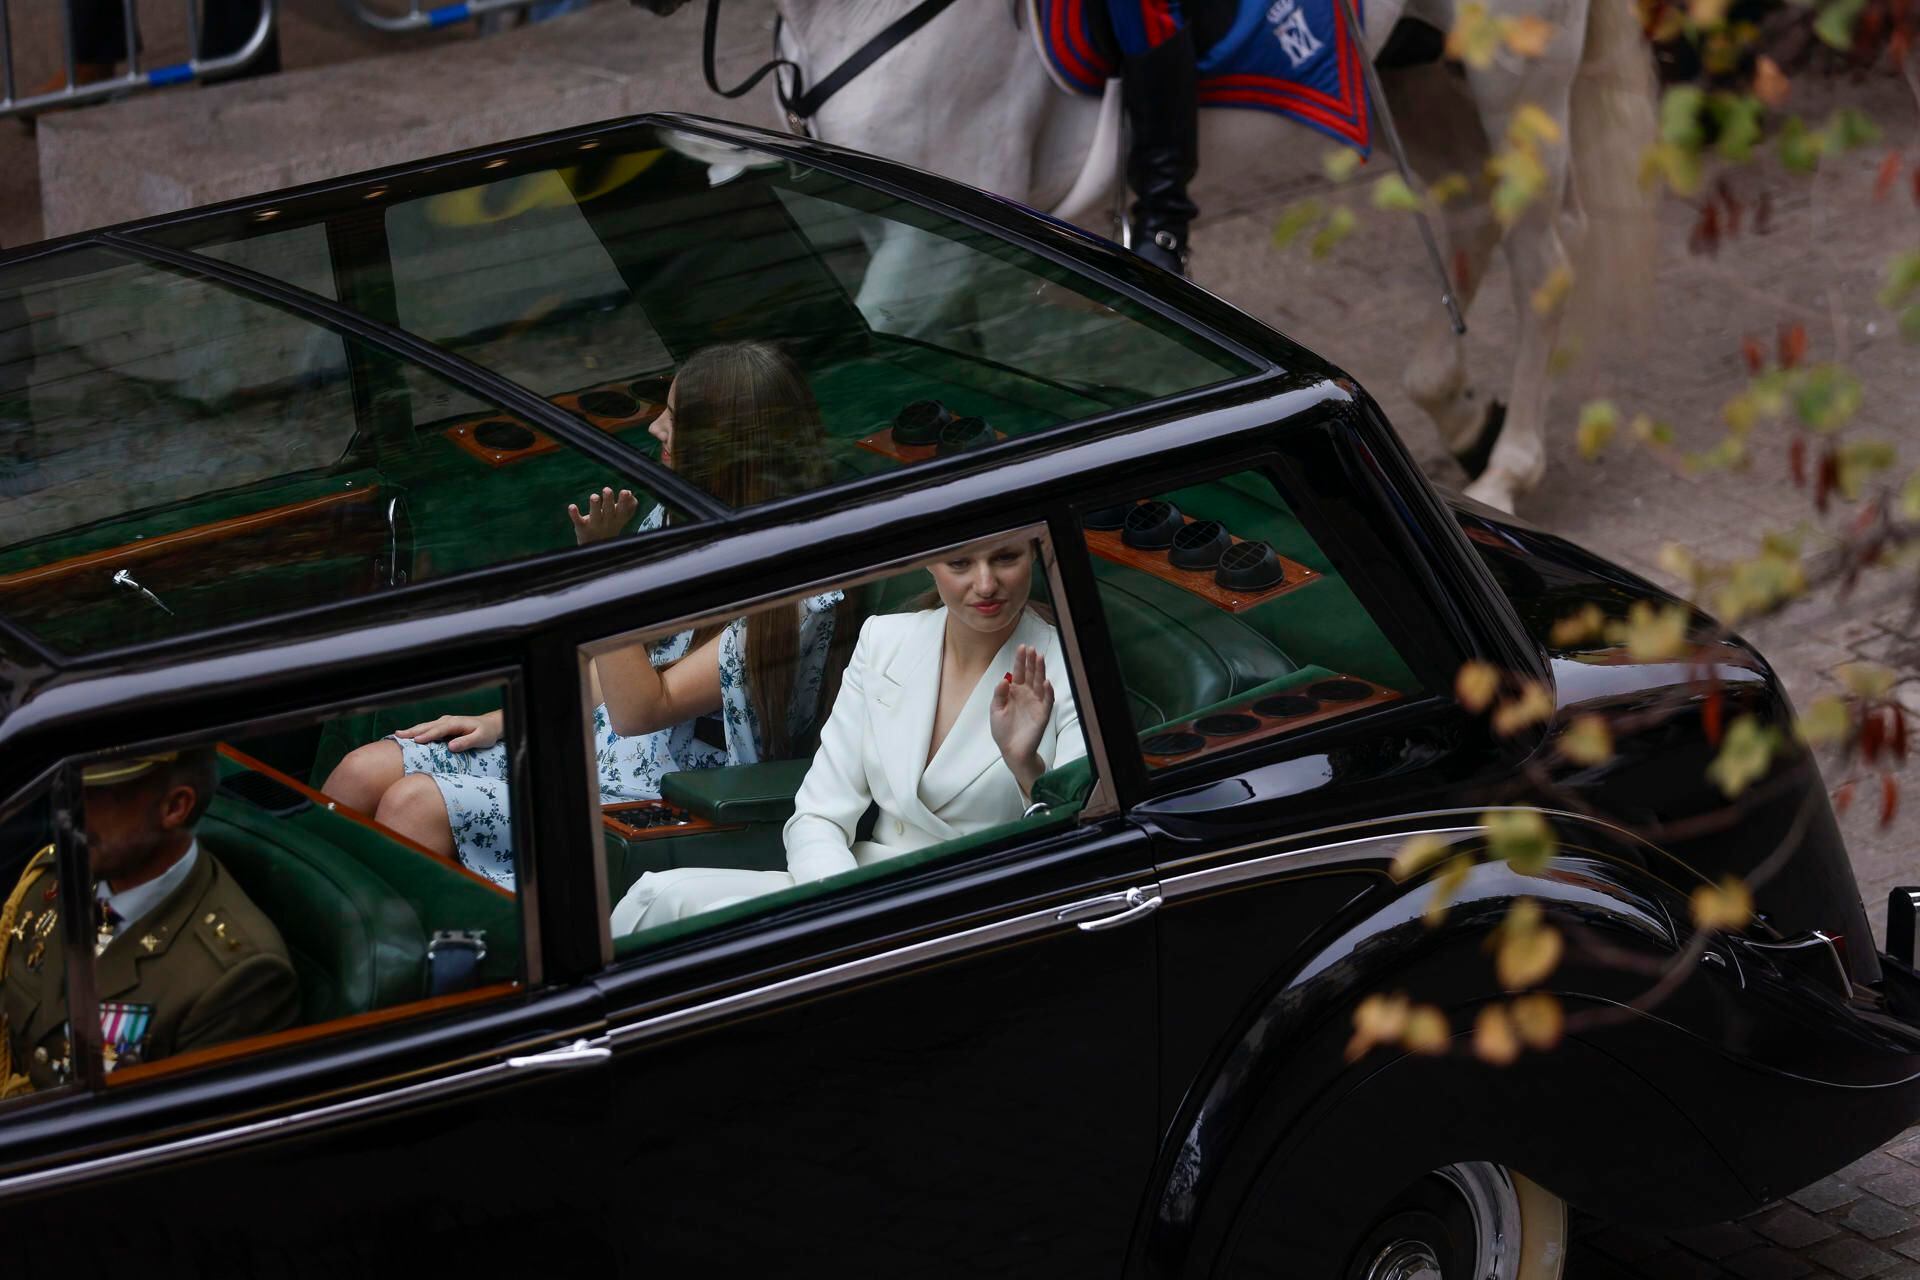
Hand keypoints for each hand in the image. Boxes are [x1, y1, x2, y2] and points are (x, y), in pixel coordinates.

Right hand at [393, 711, 501, 752]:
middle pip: (427, 726)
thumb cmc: (486, 733)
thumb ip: (466, 742)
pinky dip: (417, 731)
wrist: (491, 725)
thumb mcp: (480, 739)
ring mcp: (444, 722)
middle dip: (412, 731)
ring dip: (412, 730)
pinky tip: (408, 736)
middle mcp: (447, 721)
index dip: (427, 735)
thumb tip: (451, 747)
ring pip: (425, 726)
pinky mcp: (443, 727)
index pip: (439, 730)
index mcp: (455, 723)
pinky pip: (428, 729)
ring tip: (397, 735)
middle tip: (397, 735)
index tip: (416, 741)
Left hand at [567, 486, 639, 545]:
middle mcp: (607, 523)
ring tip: (594, 496)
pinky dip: (574, 514)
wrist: (595, 549)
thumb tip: (630, 494)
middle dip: (608, 500)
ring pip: (595, 515)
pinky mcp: (582, 527)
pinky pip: (578, 520)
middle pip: (609, 511)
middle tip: (607, 489)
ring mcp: (594, 526)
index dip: (624, 501)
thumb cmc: (609, 528)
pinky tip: (572, 507)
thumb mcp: (620, 519)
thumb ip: (628, 506)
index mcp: (617, 520)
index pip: (623, 510)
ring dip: (594, 506)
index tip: (626, 492)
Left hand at [990, 644, 1053, 794]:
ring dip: (1040, 671)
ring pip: (1040, 683)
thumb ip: (999, 694)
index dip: (1020, 660)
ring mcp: (1036, 703)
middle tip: (1032, 649)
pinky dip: (1048, 692)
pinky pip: (1047, 701)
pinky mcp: (1043, 714)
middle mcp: (1027, 694)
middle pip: (1031, 674)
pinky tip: (1046, 682)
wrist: (1012, 750)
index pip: (1018, 672)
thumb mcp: (996, 710)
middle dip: (1031, 662)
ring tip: (1040, 658)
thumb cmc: (1003, 731)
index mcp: (1015, 692)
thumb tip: (1004, 679)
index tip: (1022, 647)